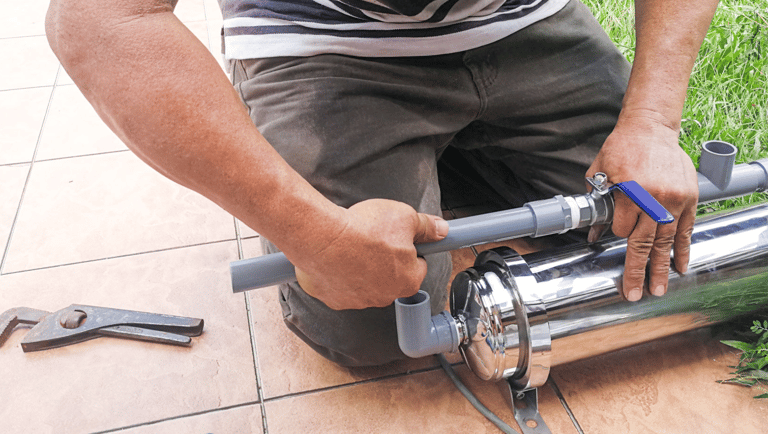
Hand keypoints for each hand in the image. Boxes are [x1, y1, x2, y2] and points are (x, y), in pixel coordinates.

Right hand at [292, 199, 448, 309]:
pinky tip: (337, 257)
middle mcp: (386, 296)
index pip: (418, 265)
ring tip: (353, 247)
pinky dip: (341, 275)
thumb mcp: (404, 217)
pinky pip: (343, 287)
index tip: (400, 239)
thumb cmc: (363, 229)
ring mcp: (359, 301)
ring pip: (367, 283)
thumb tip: (441, 230)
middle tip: (374, 239)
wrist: (323, 237)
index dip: (410, 248)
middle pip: (392, 277)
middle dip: (386, 261)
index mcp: (408, 279)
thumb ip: (426, 226)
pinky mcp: (336, 300)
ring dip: (363, 269)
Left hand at [587, 112, 697, 300]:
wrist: (650, 128)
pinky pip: (686, 230)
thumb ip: (595, 204)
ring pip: (667, 241)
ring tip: (658, 289)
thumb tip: (593, 236)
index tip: (616, 232)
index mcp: (630, 191)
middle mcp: (654, 197)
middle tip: (635, 293)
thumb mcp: (598, 173)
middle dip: (638, 271)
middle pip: (644, 243)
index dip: (617, 234)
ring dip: (662, 268)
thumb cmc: (621, 148)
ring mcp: (674, 199)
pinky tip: (681, 267)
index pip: (622, 229)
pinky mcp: (689, 198)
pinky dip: (683, 250)